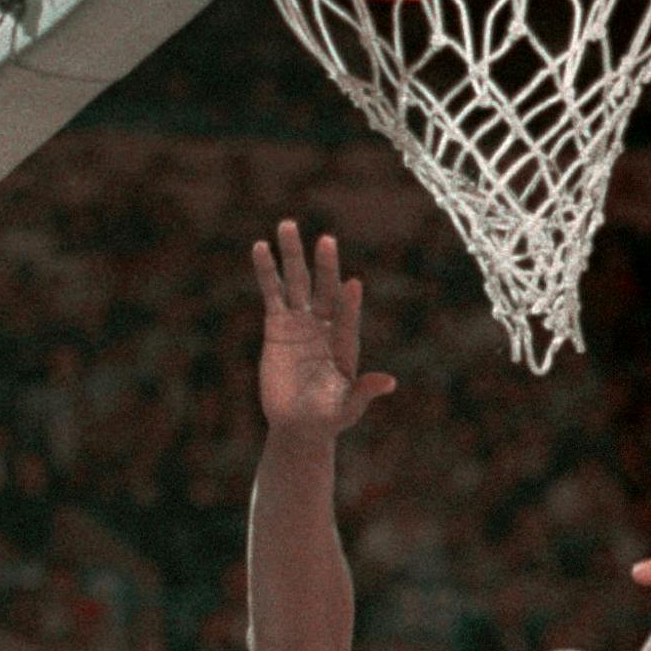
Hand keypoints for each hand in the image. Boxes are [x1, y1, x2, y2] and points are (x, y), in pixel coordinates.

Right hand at [253, 220, 395, 435]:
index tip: (353, 285)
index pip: (348, 317)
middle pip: (325, 289)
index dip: (350, 303)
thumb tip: (389, 382)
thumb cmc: (329, 418)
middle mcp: (326, 325)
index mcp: (346, 343)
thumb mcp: (347, 409)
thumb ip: (363, 392)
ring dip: (292, 255)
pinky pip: (272, 292)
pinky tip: (261, 248)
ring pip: (297, 282)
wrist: (299, 424)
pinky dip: (266, 271)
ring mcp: (301, 321)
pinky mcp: (277, 324)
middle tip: (327, 240)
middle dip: (325, 267)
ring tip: (287, 226)